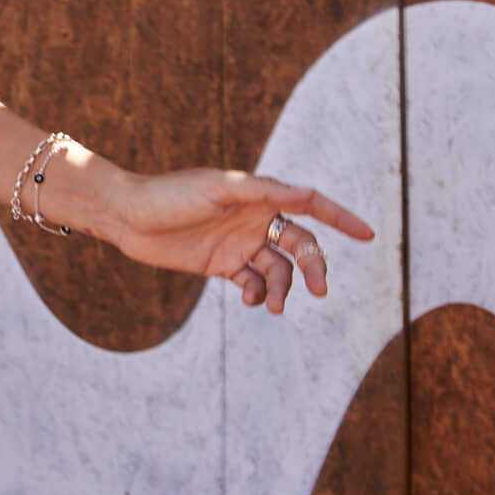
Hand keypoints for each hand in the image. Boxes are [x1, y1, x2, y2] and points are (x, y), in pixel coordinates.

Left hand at [104, 169, 374, 313]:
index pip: (310, 205)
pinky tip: (251, 300)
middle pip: (300, 245)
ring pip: (279, 269)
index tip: (368, 234)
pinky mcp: (222, 264)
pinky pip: (254, 283)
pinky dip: (259, 293)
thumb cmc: (170, 195)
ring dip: (284, 287)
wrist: (126, 217)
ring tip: (276, 305)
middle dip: (315, 267)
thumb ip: (262, 191)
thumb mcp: (217, 189)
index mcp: (259, 196)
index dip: (340, 217)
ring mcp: (240, 243)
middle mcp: (255, 219)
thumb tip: (308, 193)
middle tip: (321, 290)